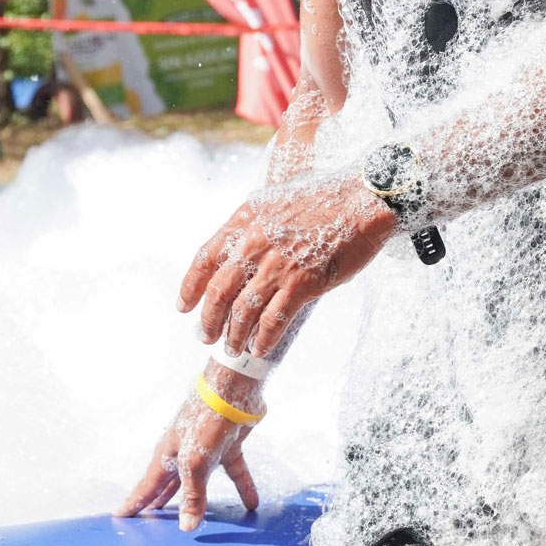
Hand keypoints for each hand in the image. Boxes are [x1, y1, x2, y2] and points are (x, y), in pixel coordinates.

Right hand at [115, 366, 261, 532]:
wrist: (234, 389)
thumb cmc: (206, 420)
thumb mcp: (196, 462)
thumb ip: (193, 495)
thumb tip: (187, 527)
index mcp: (168, 457)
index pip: (147, 486)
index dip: (134, 502)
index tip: (119, 516)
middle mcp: (183, 454)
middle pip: (169, 485)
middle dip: (160, 503)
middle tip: (149, 521)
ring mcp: (206, 450)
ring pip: (199, 482)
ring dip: (197, 500)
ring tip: (192, 520)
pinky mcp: (228, 446)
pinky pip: (235, 473)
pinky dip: (243, 488)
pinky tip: (251, 504)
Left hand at [178, 171, 396, 362]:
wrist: (363, 200)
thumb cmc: (326, 197)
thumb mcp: (277, 200)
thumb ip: (256, 224)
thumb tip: (242, 246)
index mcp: (245, 220)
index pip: (204, 259)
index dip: (189, 287)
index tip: (183, 306)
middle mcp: (254, 243)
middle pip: (218, 292)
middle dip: (208, 321)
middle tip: (204, 336)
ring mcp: (277, 265)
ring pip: (242, 312)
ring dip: (234, 336)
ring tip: (232, 349)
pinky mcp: (302, 284)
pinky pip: (273, 320)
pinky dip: (263, 339)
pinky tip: (259, 349)